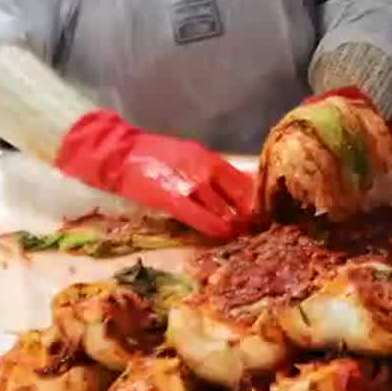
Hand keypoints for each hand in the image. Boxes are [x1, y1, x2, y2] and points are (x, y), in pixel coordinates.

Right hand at [56, 109, 258, 238]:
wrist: (123, 154)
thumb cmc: (159, 156)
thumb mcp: (195, 156)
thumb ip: (219, 172)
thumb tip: (248, 184)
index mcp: (212, 159)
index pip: (247, 182)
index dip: (260, 199)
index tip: (267, 212)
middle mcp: (206, 171)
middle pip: (241, 198)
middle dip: (252, 216)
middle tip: (260, 228)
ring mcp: (191, 186)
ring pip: (224, 210)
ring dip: (236, 225)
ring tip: (243, 234)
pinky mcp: (173, 200)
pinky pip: (201, 218)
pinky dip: (216, 228)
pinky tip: (225, 236)